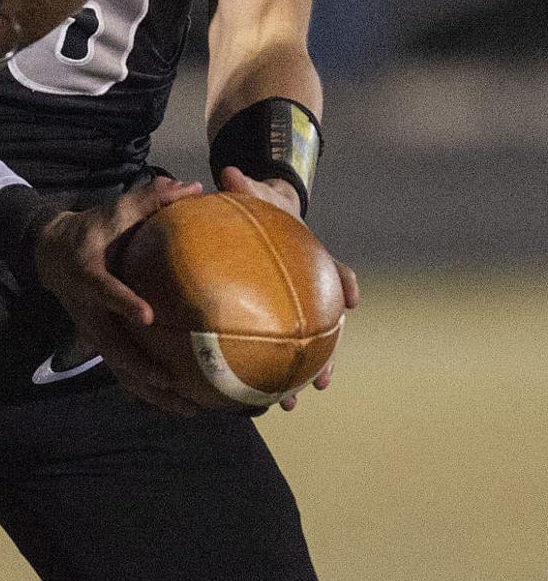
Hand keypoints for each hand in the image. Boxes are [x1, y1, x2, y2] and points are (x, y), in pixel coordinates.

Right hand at [32, 176, 205, 414]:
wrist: (51, 255)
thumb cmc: (89, 231)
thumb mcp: (111, 211)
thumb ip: (148, 199)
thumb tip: (190, 188)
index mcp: (87, 275)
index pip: (103, 290)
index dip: (122, 303)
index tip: (148, 317)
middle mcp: (89, 311)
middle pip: (114, 349)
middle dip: (145, 370)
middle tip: (178, 384)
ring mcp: (94, 333)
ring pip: (121, 371)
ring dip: (153, 394)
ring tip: (191, 410)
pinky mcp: (102, 344)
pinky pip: (126, 373)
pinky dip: (151, 393)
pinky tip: (181, 406)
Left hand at [218, 165, 358, 410]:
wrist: (262, 218)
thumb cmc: (262, 208)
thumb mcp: (256, 195)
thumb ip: (245, 187)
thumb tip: (229, 174)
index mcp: (313, 260)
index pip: (336, 274)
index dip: (345, 285)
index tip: (351, 300)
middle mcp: (310, 291)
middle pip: (326, 328)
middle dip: (326, 357)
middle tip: (320, 382)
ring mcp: (295, 310)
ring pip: (304, 350)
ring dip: (298, 379)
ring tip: (287, 406)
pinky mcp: (272, 322)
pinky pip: (270, 351)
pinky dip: (263, 374)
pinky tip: (247, 398)